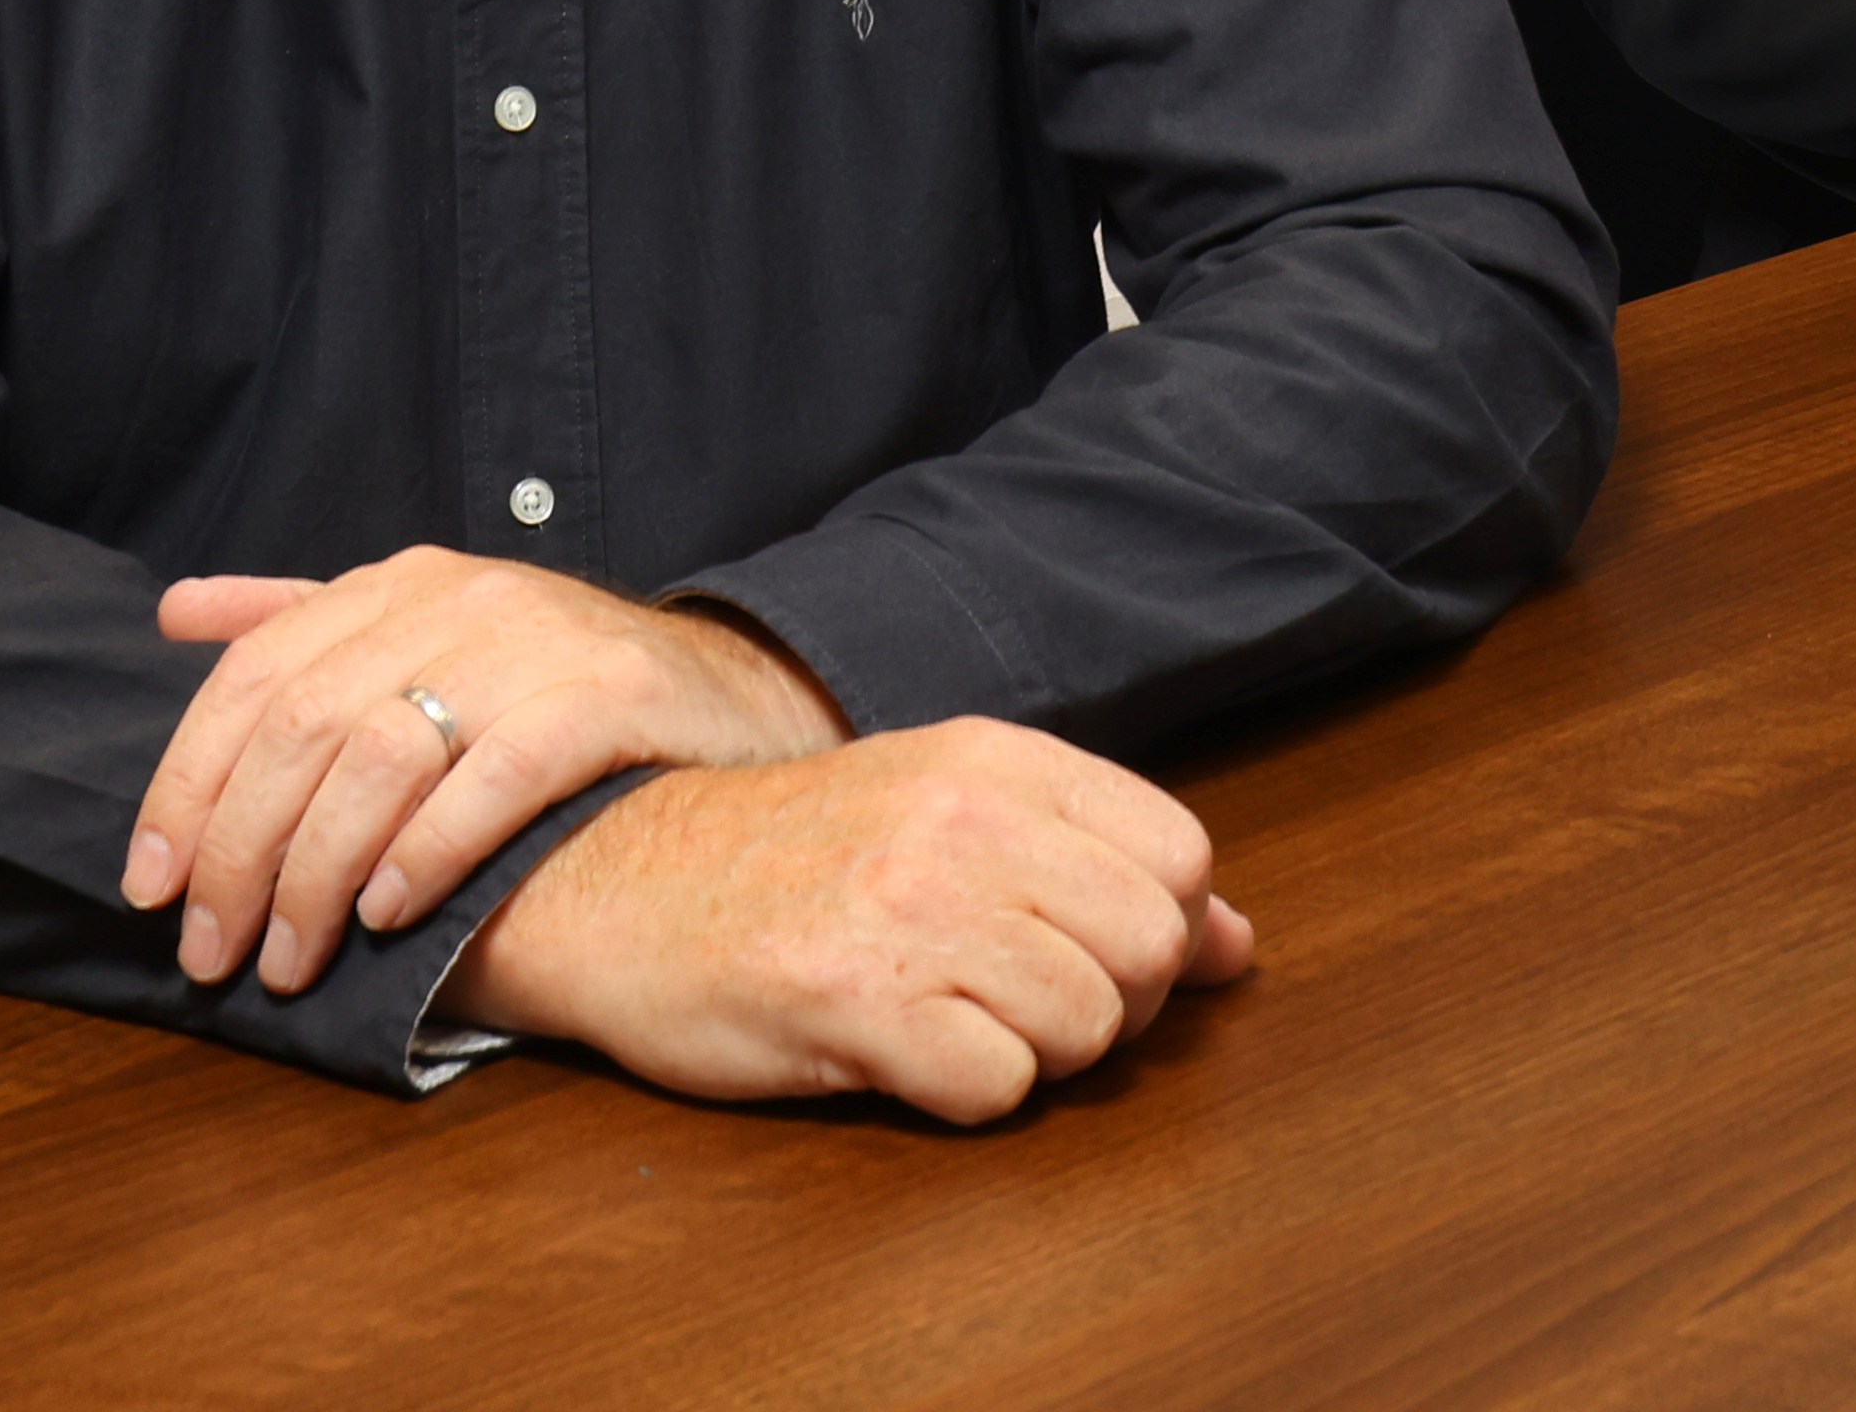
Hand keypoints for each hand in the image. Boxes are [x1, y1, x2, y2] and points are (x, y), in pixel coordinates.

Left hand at [130, 554, 842, 998]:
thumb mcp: (427, 639)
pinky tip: (391, 911)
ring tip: (295, 957)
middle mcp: (461, 597)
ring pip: (386, 749)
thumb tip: (177, 611)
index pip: (254, 674)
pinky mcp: (610, 696)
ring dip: (319, 869)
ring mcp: (539, 641)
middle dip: (241, 850)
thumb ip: (306, 625)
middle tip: (217, 952)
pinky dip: (430, 847)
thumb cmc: (555, 692)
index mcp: (400, 585)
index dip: (188, 783)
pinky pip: (498, 772)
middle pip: (305, 722)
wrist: (733, 699)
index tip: (152, 885)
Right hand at [444, 721, 1249, 1122]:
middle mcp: (963, 819)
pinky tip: (902, 1054)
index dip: (1156, 926)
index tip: (1078, 942)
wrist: (619, 881)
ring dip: (1035, 1054)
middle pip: (1150, 948)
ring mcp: (908, 910)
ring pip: (1085, 1026)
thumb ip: (1097, 863)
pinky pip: (995, 1089)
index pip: (1181, 854)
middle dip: (1107, 1002)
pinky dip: (964, 1095)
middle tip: (1016, 998)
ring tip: (950, 1020)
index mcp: (998, 760)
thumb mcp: (950, 813)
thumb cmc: (795, 856)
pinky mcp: (853, 1003)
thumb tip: (1236, 945)